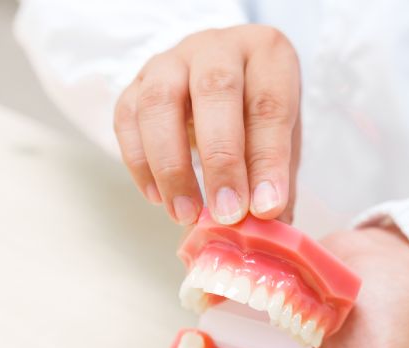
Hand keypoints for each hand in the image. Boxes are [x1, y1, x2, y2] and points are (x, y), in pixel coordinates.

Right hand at [113, 25, 300, 225]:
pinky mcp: (136, 82)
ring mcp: (171, 60)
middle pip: (215, 91)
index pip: (269, 104)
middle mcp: (218, 47)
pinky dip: (139, 162)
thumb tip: (268, 238)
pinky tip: (157, 197)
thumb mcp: (281, 145)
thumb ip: (276, 186)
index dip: (267, 161)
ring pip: (160, 101)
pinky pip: (127, 117)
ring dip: (172, 165)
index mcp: (267, 55)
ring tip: (185, 214)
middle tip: (226, 214)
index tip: (265, 209)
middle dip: (221, 160)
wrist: (218, 89)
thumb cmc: (254, 118)